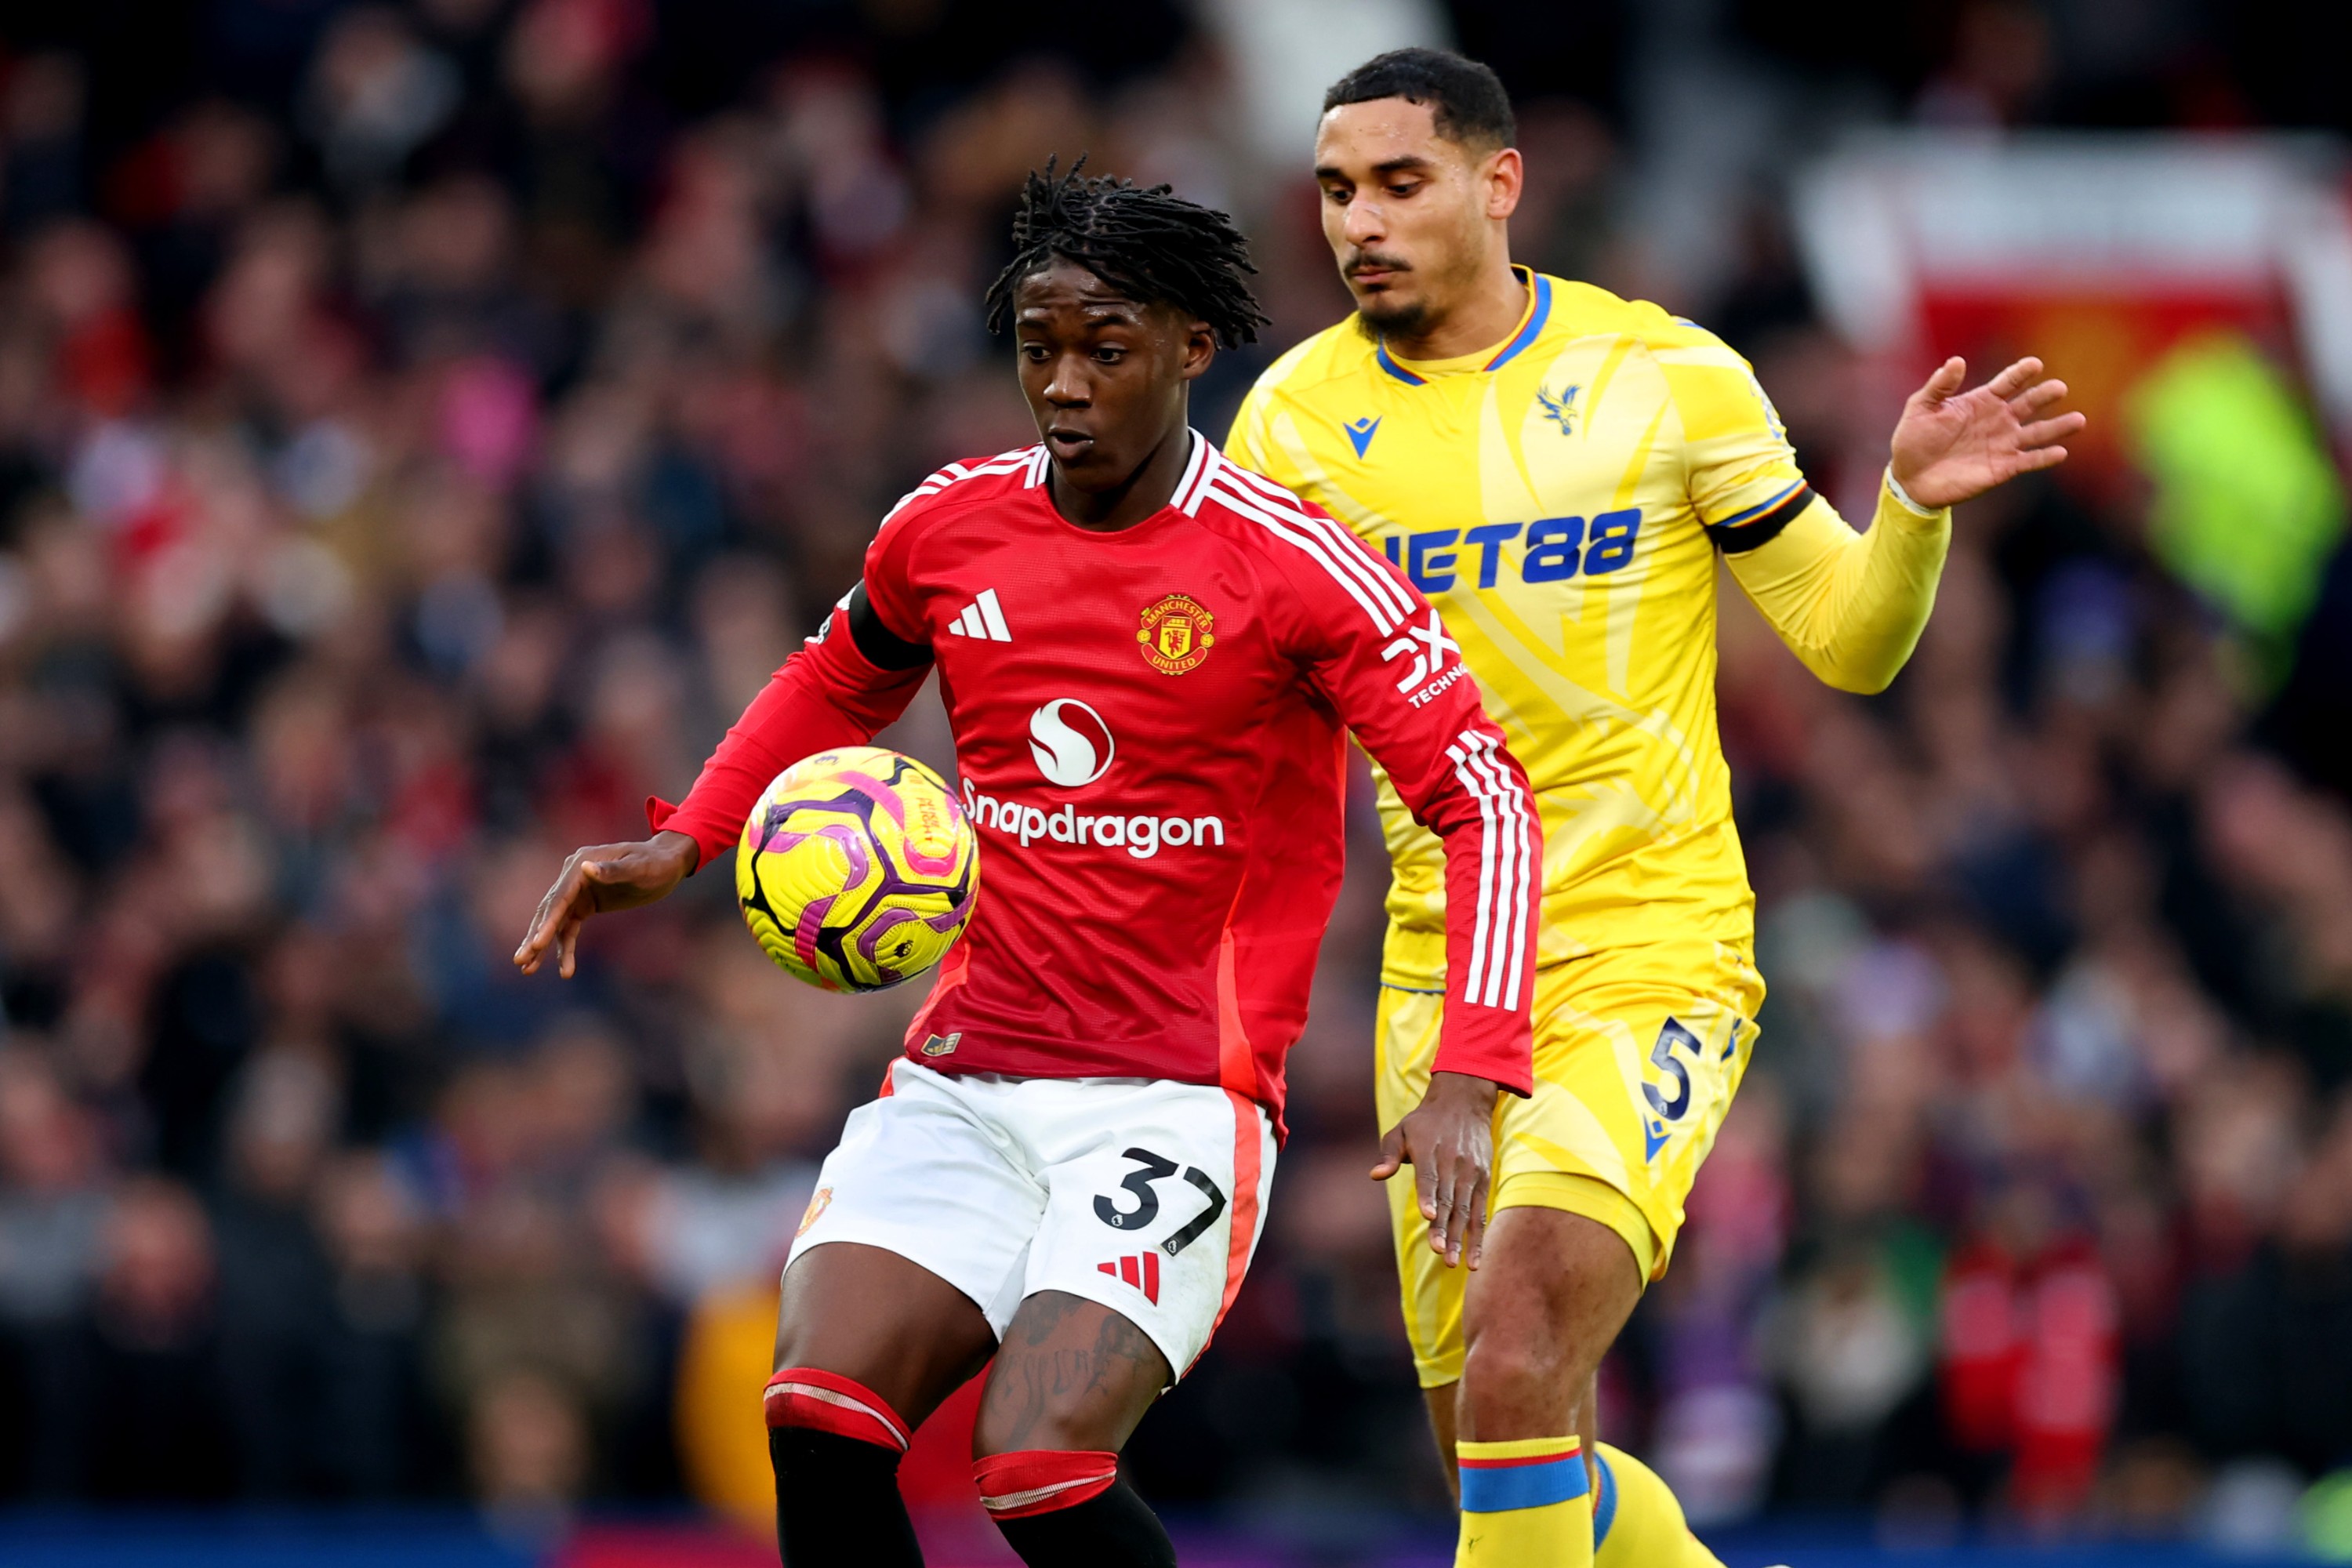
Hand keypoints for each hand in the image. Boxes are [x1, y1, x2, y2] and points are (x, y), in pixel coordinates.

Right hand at [512, 830, 698, 978]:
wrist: (666, 862)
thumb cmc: (655, 863)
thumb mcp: (640, 867)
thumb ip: (614, 871)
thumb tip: (586, 870)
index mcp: (581, 863)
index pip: (559, 897)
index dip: (548, 922)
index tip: (537, 944)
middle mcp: (573, 875)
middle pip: (549, 910)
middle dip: (535, 937)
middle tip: (520, 961)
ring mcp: (577, 890)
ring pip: (554, 922)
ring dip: (542, 945)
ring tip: (527, 970)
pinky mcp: (585, 903)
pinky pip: (569, 928)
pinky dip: (563, 946)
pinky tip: (563, 968)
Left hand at [1371, 1071, 1498, 1269]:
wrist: (1464, 1101)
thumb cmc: (1425, 1122)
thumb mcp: (1402, 1130)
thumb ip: (1388, 1153)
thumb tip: (1375, 1175)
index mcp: (1429, 1151)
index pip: (1429, 1176)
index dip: (1428, 1196)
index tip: (1428, 1215)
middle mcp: (1453, 1163)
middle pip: (1448, 1199)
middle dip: (1443, 1228)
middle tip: (1439, 1253)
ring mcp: (1470, 1172)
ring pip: (1465, 1209)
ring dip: (1459, 1238)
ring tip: (1453, 1262)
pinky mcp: (1483, 1180)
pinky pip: (1480, 1211)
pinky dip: (1478, 1235)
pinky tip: (1474, 1259)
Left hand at [1888, 356, 2085, 509]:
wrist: (1910, 478)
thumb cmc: (1913, 440)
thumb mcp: (1921, 408)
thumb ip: (1939, 386)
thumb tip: (1956, 361)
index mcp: (1981, 401)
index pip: (2008, 382)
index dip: (2021, 373)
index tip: (2035, 364)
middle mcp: (1998, 420)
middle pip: (2029, 403)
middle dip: (2045, 395)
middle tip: (2060, 387)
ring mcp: (2003, 444)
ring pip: (2038, 432)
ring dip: (2058, 427)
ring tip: (2079, 420)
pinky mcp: (2003, 468)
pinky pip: (2029, 461)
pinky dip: (2045, 457)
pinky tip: (2061, 452)